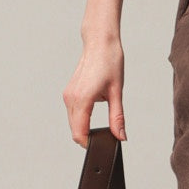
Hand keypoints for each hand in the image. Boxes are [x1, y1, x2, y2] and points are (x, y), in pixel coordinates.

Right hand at [62, 29, 127, 148]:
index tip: (102, 146)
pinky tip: (93, 115)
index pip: (80, 133)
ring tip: (101, 127)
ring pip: (73, 122)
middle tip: (106, 138)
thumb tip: (120, 136)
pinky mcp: (69, 92)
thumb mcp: (117, 92)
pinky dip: (81, 119)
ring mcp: (68, 95)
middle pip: (74, 130)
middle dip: (88, 138)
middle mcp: (71, 98)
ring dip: (84, 128)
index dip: (90, 144)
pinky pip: (73, 113)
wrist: (100, 42)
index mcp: (82, 99)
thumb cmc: (110, 62)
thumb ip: (117, 118)